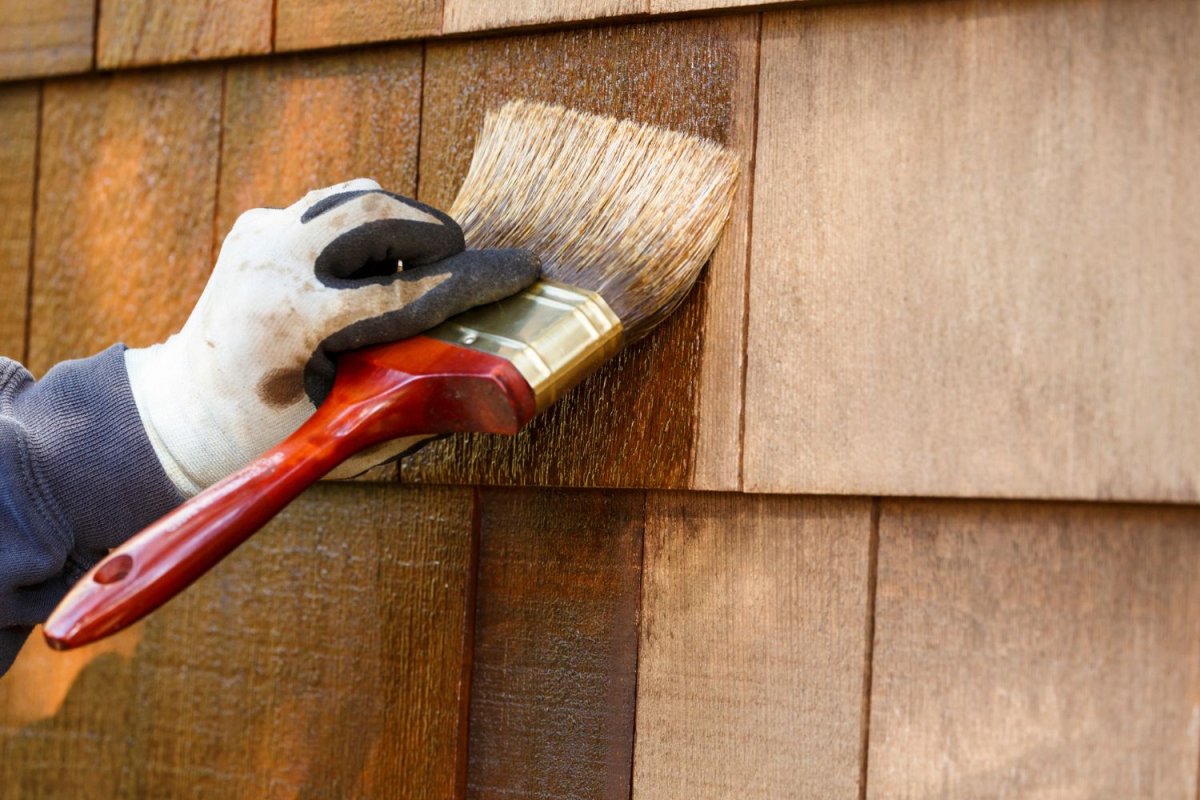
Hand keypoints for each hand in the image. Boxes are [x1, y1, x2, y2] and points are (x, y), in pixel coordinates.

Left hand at [125, 178, 538, 494]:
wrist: (183, 412)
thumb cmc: (265, 436)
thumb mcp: (345, 430)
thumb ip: (417, 400)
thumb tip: (492, 371)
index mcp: (291, 321)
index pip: (410, 288)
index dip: (477, 280)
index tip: (524, 270)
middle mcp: (271, 263)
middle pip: (382, 212)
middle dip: (438, 236)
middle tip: (460, 272)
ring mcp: (260, 234)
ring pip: (360, 195)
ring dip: (404, 227)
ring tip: (412, 275)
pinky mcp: (258, 222)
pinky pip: (335, 205)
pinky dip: (367, 231)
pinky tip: (366, 274)